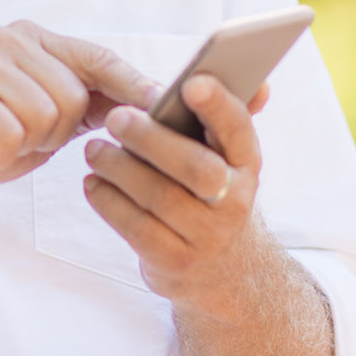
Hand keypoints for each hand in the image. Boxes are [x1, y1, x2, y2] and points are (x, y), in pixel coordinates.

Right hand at [0, 21, 156, 209]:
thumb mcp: (40, 122)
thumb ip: (83, 105)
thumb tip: (147, 103)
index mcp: (31, 39)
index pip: (97, 58)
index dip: (132, 85)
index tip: (163, 106)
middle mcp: (8, 38)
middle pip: (73, 96)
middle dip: (53, 135)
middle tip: (13, 138)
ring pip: (44, 115)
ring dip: (22, 145)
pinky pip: (9, 133)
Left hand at [83, 73, 271, 312]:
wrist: (225, 273)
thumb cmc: (213, 195)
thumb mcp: (227, 161)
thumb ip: (227, 118)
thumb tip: (262, 82)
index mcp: (245, 164)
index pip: (238, 130)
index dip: (218, 106)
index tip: (192, 83)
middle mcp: (235, 201)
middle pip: (196, 168)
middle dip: (152, 139)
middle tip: (115, 118)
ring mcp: (208, 237)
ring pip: (161, 198)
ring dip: (120, 169)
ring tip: (93, 150)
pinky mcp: (176, 263)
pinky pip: (138, 229)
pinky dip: (109, 203)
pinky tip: (92, 184)